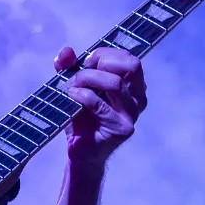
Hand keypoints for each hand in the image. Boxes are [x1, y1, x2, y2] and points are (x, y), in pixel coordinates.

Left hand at [54, 44, 147, 170]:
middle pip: (131, 65)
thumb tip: (65, 51)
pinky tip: (72, 96)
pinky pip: (100, 104)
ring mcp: (132, 115)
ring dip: (88, 78)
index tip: (86, 61)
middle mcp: (138, 99)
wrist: (81, 153)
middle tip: (81, 71)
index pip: (129, 59)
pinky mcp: (122, 129)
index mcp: (133, 87)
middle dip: (102, 61)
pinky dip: (82, 95)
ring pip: (116, 83)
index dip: (106, 53)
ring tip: (72, 85)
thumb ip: (71, 68)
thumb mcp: (76, 87)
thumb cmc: (81, 119)